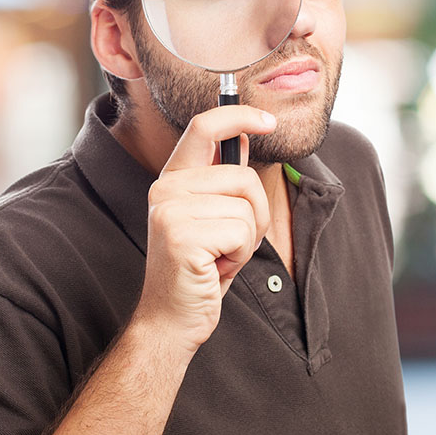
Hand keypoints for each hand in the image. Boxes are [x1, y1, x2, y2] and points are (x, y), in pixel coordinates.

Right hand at [135, 105, 275, 353]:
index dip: (239, 115)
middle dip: (255, 215)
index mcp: (173, 179)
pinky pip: (242, 232)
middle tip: (231, 244)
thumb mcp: (214, 217)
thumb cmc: (200, 269)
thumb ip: (224, 179)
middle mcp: (166, 189)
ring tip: (220, 256)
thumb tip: (244, 138)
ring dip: (247, 239)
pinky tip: (216, 269)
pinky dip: (241, 256)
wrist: (172, 319)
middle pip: (244, 178)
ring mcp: (170, 211)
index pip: (203, 127)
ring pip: (247, 207)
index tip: (269, 121)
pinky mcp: (182, 236)